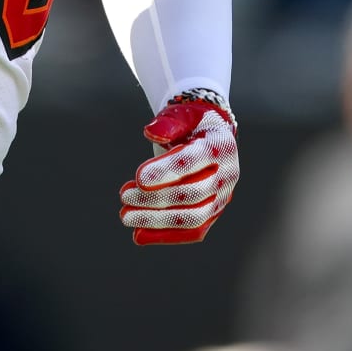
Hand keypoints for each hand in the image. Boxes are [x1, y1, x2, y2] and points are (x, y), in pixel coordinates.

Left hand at [120, 94, 238, 244]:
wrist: (206, 135)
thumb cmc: (190, 123)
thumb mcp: (181, 114)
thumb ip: (168, 122)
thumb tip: (151, 133)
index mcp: (221, 146)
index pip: (193, 161)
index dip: (165, 171)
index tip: (138, 178)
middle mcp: (227, 174)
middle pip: (192, 194)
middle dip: (155, 198)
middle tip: (124, 196)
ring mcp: (222, 197)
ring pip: (193, 217)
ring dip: (157, 220)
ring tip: (126, 216)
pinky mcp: (213, 213)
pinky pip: (192, 231)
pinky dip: (165, 235)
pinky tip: (138, 236)